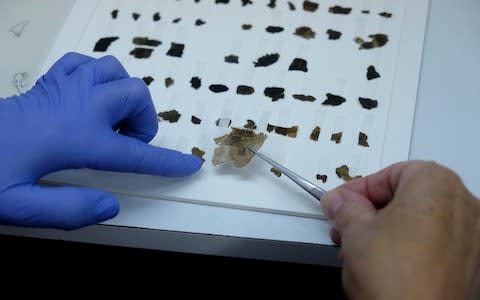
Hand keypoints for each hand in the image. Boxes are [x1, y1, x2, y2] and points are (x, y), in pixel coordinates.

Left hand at [0, 52, 201, 229]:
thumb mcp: (18, 208)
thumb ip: (68, 212)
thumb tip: (110, 206)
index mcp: (73, 139)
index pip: (133, 152)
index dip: (166, 162)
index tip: (188, 165)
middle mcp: (74, 106)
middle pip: (133, 95)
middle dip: (144, 121)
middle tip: (128, 143)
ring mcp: (61, 88)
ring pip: (113, 71)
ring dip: (124, 95)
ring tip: (112, 120)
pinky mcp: (47, 83)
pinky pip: (83, 64)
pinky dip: (96, 77)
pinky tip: (89, 98)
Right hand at [322, 161, 479, 299]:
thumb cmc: (398, 282)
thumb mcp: (354, 231)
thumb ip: (345, 208)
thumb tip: (341, 203)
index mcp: (437, 185)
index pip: (390, 173)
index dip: (359, 188)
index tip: (342, 201)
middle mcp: (464, 206)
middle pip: (407, 195)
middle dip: (371, 209)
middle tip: (348, 222)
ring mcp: (472, 237)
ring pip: (420, 219)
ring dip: (387, 228)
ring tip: (361, 246)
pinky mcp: (469, 264)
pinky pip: (434, 242)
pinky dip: (409, 245)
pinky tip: (384, 262)